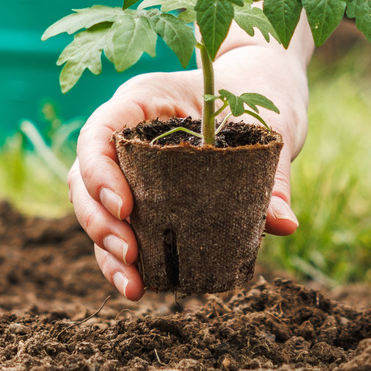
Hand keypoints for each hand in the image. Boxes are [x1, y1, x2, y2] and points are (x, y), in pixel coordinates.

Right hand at [68, 42, 307, 299]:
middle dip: (99, 221)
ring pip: (94, 206)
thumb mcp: (271, 126)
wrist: (262, 84)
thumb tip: (284, 225)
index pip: (100, 132)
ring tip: (133, 285)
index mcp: (145, 99)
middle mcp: (126, 131)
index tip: (127, 207)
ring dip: (104, 248)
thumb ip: (273, 174)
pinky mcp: (143, 191)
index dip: (100, 171)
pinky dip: (122, 257)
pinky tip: (139, 286)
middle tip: (131, 254)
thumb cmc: (259, 92)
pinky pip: (120, 224)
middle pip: (86, 176)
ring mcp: (130, 162)